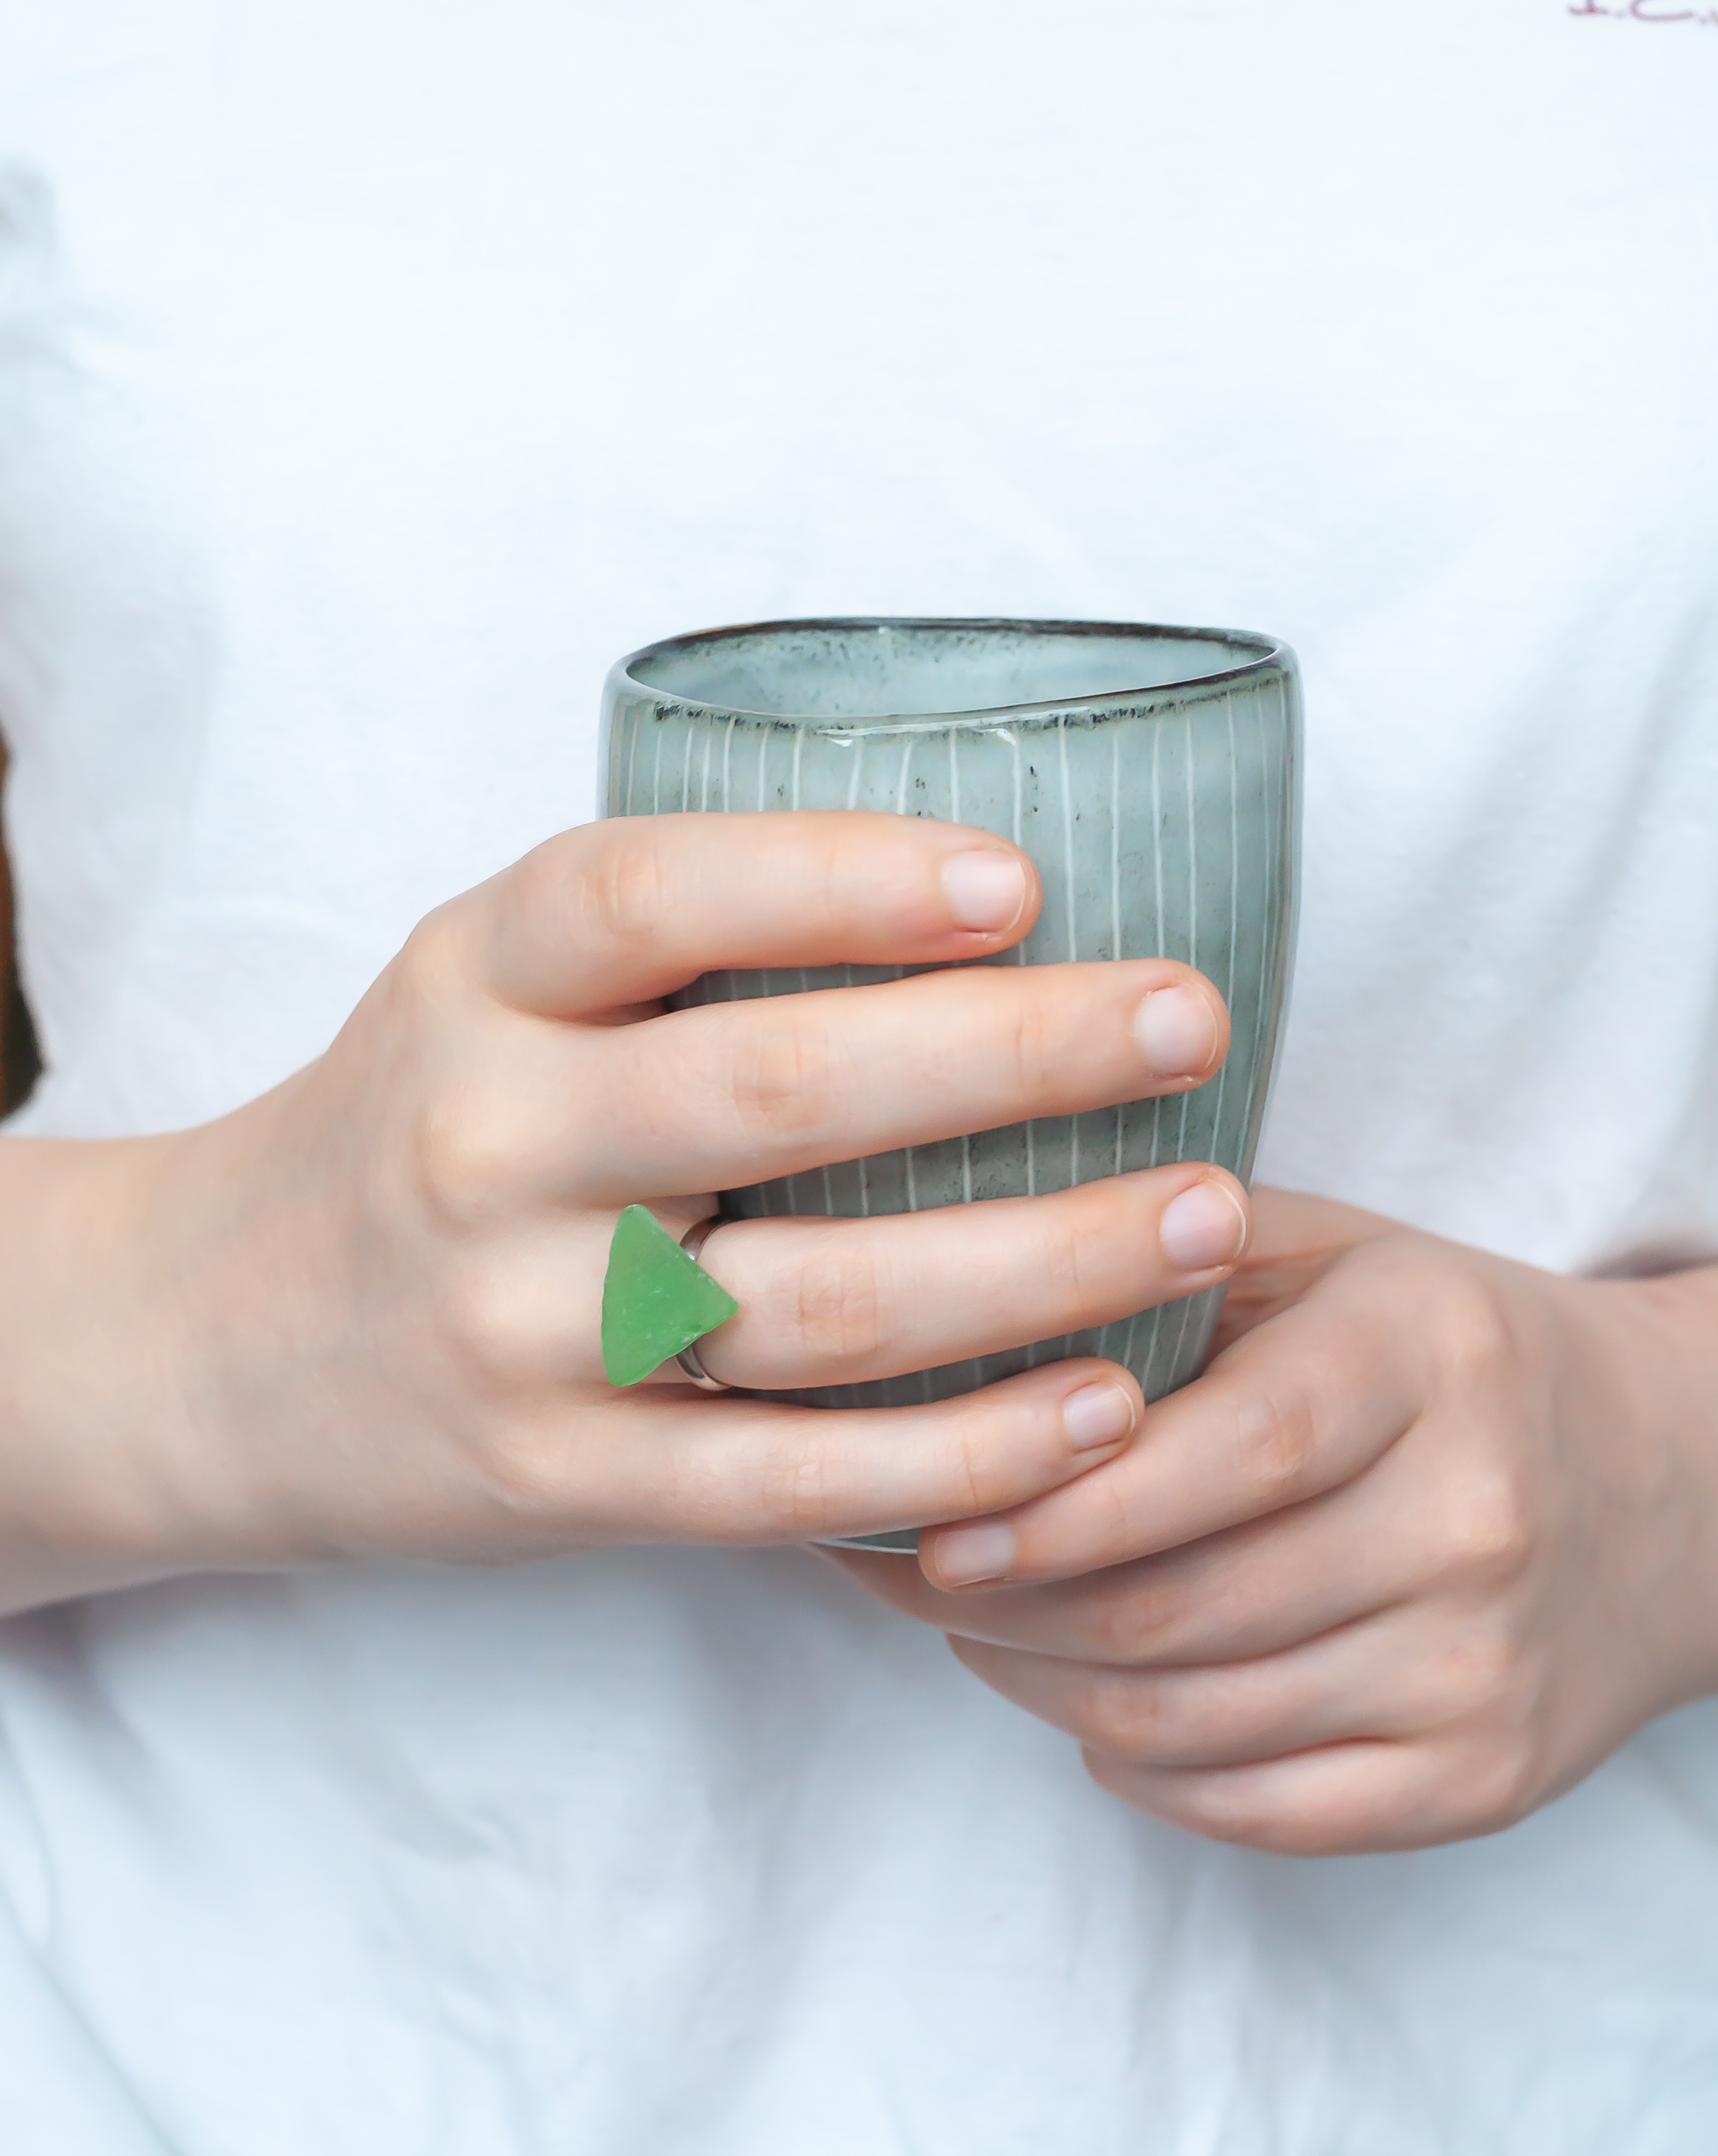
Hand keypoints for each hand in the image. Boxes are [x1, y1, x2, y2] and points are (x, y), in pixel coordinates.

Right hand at [0, 812, 1249, 1609]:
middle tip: (1191, 1023)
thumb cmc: (410, 1127)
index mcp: (474, 981)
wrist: (204, 1345)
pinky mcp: (559, 1486)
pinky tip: (1102, 1407)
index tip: (1025, 880)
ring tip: (1210, 1217)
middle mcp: (485, 1142)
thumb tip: (974, 896)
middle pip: (778, 1092)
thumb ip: (663, 941)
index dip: (842, 879)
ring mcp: (520, 1328)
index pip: (650, 892)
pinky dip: (965, 1452)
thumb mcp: (482, 988)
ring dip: (1042, 1263)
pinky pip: (792, 1479)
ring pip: (817, 1303)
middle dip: (1017, 1054)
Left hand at [828, 1189, 1717, 1854]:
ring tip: (976, 1629)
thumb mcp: (1331, 1250)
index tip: (933, 1524)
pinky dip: (1141, 1774)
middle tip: (914, 1577)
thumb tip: (971, 1297)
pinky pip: (1261, 1811)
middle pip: (1182, 1608)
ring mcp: (1483, 1668)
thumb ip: (1170, 1254)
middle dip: (1006, 1609)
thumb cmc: (1440, 1348)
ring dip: (1044, 1688)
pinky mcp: (1483, 1779)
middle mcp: (1472, 1519)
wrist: (1663, 1482)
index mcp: (1426, 1358)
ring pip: (1195, 1721)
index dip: (1062, 1505)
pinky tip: (1083, 1709)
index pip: (1227, 1452)